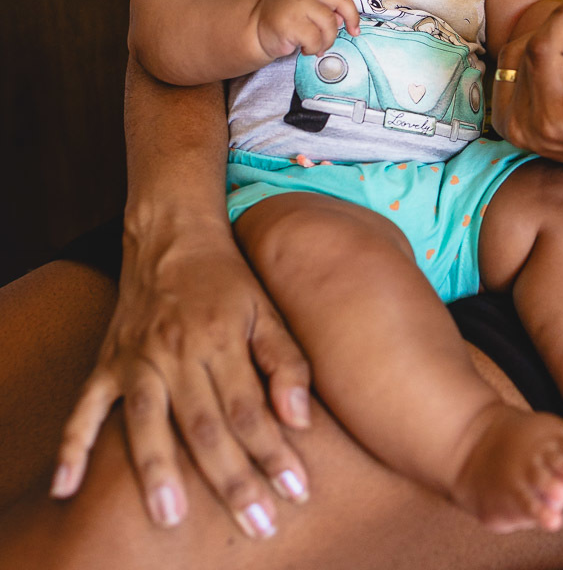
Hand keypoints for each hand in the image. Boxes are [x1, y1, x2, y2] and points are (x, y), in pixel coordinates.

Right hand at [52, 219, 311, 537]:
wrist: (171, 234)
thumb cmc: (227, 278)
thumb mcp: (266, 308)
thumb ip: (286, 362)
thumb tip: (299, 419)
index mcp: (221, 338)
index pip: (250, 408)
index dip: (273, 452)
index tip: (295, 491)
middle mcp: (177, 351)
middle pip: (205, 425)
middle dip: (232, 479)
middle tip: (255, 524)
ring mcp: (137, 358)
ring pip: (148, 421)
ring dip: (158, 470)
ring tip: (169, 517)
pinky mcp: (108, 362)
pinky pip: (85, 408)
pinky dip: (72, 447)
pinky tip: (66, 488)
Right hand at [256, 0, 362, 59]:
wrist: (254, 26)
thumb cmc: (284, 17)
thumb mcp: (305, 5)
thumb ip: (326, 7)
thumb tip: (345, 19)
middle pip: (340, 0)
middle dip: (352, 17)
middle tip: (353, 31)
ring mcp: (297, 6)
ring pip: (330, 24)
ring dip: (328, 40)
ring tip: (317, 45)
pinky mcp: (290, 24)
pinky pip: (315, 40)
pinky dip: (314, 48)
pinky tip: (305, 49)